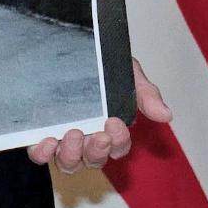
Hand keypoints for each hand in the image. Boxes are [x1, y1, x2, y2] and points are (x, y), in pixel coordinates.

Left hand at [30, 68, 172, 174]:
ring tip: (72, 134)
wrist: (74, 44)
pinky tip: (46, 142)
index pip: (118, 147)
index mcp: (110, 130)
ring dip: (71, 154)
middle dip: (97, 151)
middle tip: (97, 135)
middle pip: (94, 160)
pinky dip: (43, 153)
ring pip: (69, 163)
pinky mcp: (41, 135)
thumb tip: (166, 115)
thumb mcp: (129, 75)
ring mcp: (63, 140)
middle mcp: (87, 140)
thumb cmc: (104, 66)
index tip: (115, 122)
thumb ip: (146, 95)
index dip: (118, 141)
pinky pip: (41, 154)